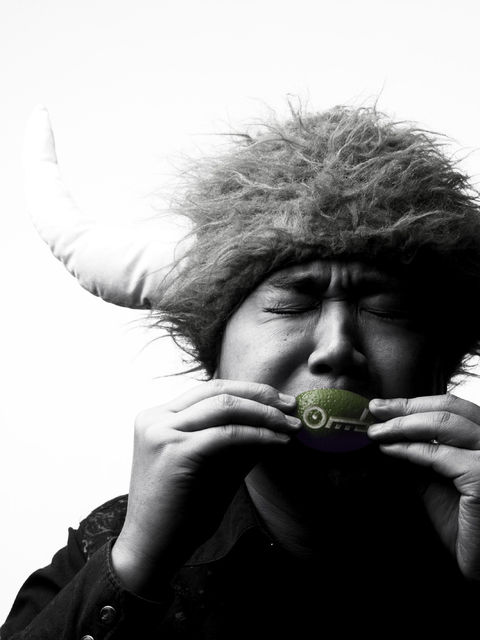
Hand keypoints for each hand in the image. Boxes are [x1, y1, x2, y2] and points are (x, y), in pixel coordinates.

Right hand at [111, 379, 299, 596]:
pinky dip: (257, 434)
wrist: (152, 549)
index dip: (249, 391)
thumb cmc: (181, 511)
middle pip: (218, 391)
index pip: (210, 390)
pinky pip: (226, 434)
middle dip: (260, 396)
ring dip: (264, 414)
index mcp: (159, 417)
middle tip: (291, 406)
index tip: (279, 401)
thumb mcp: (213, 465)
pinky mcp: (175, 451)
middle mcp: (156, 418)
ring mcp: (162, 432)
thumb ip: (237, 440)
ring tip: (290, 425)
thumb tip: (276, 421)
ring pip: (224, 407)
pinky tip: (278, 442)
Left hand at [368, 393, 479, 581]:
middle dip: (405, 407)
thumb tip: (387, 430)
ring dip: (402, 425)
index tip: (383, 406)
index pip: (453, 407)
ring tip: (377, 432)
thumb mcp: (436, 477)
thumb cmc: (463, 522)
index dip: (414, 403)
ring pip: (444, 424)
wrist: (479, 560)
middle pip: (449, 409)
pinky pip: (439, 454)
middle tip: (375, 410)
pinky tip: (389, 450)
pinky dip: (409, 449)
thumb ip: (420, 452)